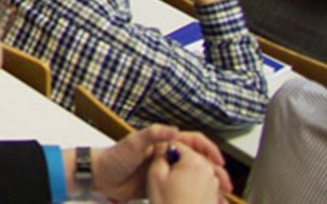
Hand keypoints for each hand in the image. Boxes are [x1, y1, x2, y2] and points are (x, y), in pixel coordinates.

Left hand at [90, 125, 226, 200]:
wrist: (100, 177)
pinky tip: (204, 202)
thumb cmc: (114, 157)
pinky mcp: (162, 186)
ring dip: (208, 185)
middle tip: (225, 184)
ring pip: (194, 177)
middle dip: (214, 171)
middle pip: (198, 161)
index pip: (192, 141)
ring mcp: (166, 171)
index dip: (208, 149)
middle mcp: (166, 156)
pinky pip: (183, 189)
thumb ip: (153, 135)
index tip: (219, 161)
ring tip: (219, 197)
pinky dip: (196, 194)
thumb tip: (173, 129)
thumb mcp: (133, 143)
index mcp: (162, 143)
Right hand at [146, 139, 229, 203]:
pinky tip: (181, 195)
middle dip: (177, 162)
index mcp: (195, 162)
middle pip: (190, 157)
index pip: (178, 144)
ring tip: (172, 187)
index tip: (159, 158)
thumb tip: (162, 145)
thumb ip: (159, 154)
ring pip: (197, 170)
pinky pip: (203, 184)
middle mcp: (208, 172)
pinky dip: (192, 186)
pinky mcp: (214, 198)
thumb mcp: (155, 175)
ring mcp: (213, 185)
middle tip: (164, 173)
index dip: (165, 150)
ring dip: (185, 174)